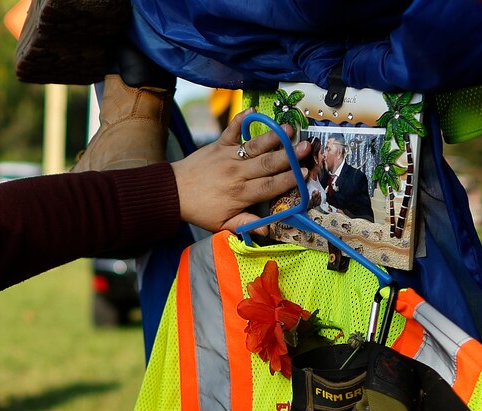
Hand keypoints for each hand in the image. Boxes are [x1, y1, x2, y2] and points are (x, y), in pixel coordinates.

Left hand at [171, 108, 311, 232]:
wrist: (172, 192)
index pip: (270, 186)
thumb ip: (245, 224)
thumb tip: (268, 229)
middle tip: (308, 147)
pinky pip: (232, 130)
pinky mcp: (218, 144)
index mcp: (241, 194)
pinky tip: (253, 110)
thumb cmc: (200, 210)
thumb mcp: (221, 224)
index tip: (305, 173)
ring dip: (273, 136)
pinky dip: (241, 119)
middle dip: (290, 156)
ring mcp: (228, 156)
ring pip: (255, 146)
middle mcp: (237, 173)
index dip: (289, 180)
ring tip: (289, 128)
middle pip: (268, 164)